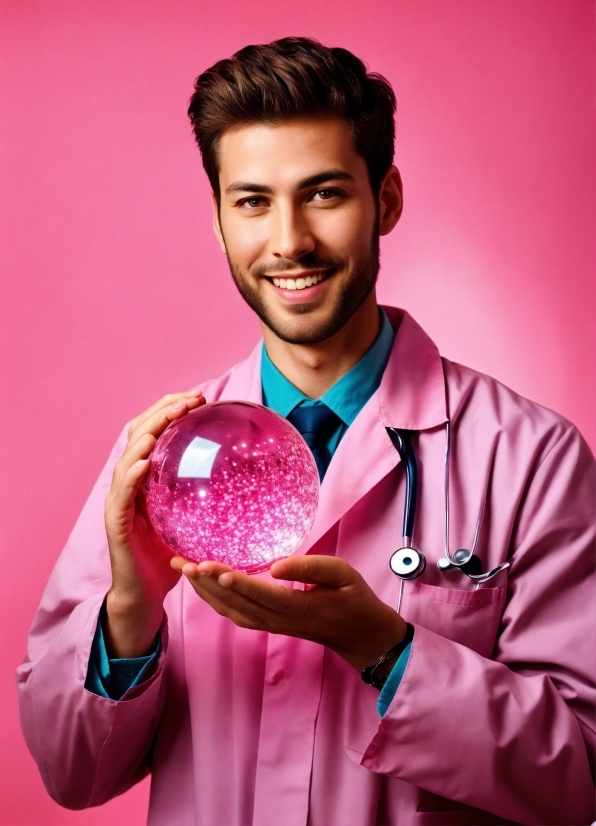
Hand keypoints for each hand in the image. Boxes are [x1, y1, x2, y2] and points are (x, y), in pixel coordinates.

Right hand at [104, 389, 205, 656]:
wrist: (146, 594)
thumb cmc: (172, 556)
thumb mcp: (194, 520)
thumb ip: (209, 496)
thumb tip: (247, 476)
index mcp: (147, 478)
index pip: (155, 433)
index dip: (172, 410)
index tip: (200, 396)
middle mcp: (129, 483)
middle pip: (139, 434)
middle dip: (163, 410)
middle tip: (191, 397)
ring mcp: (119, 501)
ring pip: (128, 457)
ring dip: (148, 433)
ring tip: (169, 417)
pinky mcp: (115, 522)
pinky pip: (121, 494)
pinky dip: (131, 474)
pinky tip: (146, 461)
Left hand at [170, 554, 406, 671]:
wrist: (360, 635)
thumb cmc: (354, 599)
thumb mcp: (343, 574)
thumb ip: (311, 568)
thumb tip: (276, 567)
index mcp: (300, 607)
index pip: (262, 595)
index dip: (235, 583)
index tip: (211, 568)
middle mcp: (281, 621)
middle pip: (237, 605)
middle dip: (207, 585)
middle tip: (182, 562)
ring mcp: (273, 627)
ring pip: (232, 613)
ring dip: (205, 593)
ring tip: (184, 570)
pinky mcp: (270, 626)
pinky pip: (237, 616)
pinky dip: (215, 602)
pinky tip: (203, 587)